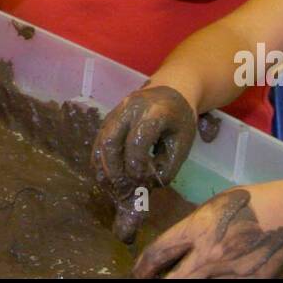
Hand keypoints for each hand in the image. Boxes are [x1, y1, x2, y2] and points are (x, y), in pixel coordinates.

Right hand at [91, 84, 198, 242]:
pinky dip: (101, 161)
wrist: (172, 91)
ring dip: (103, 168)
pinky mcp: (109, 117)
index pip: (138, 141)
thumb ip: (167, 169)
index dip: (137, 166)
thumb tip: (146, 189)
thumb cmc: (180, 120)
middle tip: (122, 191)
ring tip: (112, 188)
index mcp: (155, 111)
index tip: (143, 183)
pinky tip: (108, 177)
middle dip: (114, 171)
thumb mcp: (183, 144)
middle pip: (110, 141)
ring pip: (100, 141)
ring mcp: (116, 111)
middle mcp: (130, 108)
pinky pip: (99, 140)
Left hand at [132, 189, 282, 277]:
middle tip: (154, 281)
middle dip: (160, 282)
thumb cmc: (241, 206)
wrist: (282, 215)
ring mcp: (230, 273)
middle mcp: (209, 254)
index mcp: (197, 228)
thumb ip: (190, 232)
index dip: (143, 266)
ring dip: (188, 281)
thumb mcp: (208, 212)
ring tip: (187, 275)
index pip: (159, 251)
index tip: (138, 272)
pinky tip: (214, 276)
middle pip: (173, 281)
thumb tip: (171, 253)